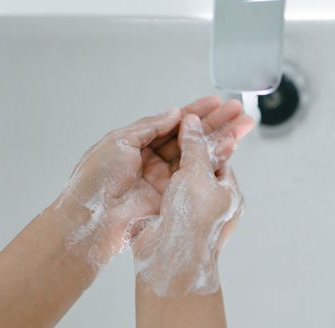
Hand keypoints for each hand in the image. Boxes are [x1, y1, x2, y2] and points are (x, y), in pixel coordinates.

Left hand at [52, 97, 252, 269]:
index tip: (216, 102)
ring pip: (197, 154)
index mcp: (137, 144)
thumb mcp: (119, 141)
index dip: (195, 112)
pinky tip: (231, 147)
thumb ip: (149, 125)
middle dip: (215, 123)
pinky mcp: (172, 195)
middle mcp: (153, 160)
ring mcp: (164, 178)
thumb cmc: (95, 179)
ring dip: (220, 139)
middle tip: (237, 111)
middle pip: (189, 137)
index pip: (172, 124)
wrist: (93, 219)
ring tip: (242, 125)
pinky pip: (196, 174)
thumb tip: (174, 112)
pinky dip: (214, 160)